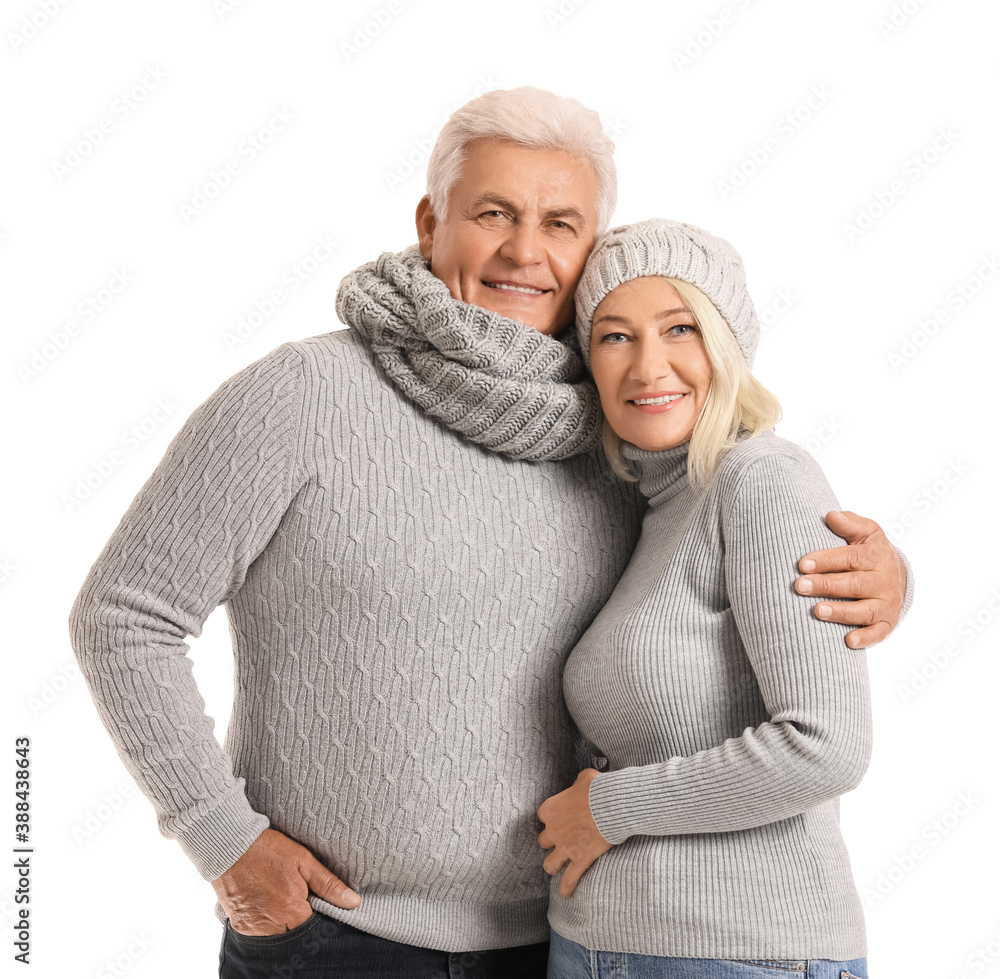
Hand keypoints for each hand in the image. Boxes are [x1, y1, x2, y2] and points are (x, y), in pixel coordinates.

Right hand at [211, 828, 359, 935]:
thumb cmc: (269, 850)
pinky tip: (267, 903)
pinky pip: (260, 934)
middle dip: (301, 920)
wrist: (231, 846)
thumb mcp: (304, 861)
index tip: (316, 902)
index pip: (315, 929)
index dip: (320, 916)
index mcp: (291, 911)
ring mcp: (253, 930)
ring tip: (281, 898)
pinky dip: (267, 923)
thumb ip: (329, 884)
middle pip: (296, 935)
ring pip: (278, 937)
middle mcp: (271, 927)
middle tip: (297, 897)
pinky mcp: (240, 927)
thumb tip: (354, 902)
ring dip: (284, 924)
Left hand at [537, 769, 611, 898]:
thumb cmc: (597, 788)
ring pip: (550, 864)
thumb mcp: (584, 778)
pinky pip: (570, 879)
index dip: (551, 818)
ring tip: (556, 867)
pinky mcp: (580, 859)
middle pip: (543, 841)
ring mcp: (566, 847)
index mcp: (551, 809)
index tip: (559, 818)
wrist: (611, 805)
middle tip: (560, 841)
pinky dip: (567, 888)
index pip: (543, 816)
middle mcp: (554, 830)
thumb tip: (581, 785)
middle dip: (551, 841)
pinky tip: (566, 895)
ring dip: (552, 865)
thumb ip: (577, 784)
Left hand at [795, 510, 906, 648]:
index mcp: (876, 556)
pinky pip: (879, 633)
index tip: (802, 564)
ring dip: (841, 612)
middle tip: (800, 586)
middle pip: (854, 584)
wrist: (897, 575)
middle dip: (826, 585)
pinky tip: (848, 641)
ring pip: (865, 610)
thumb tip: (830, 515)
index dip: (826, 560)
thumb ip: (849, 524)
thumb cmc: (869, 551)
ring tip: (817, 611)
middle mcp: (884, 581)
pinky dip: (866, 638)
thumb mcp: (865, 532)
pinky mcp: (888, 623)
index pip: (850, 558)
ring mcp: (887, 604)